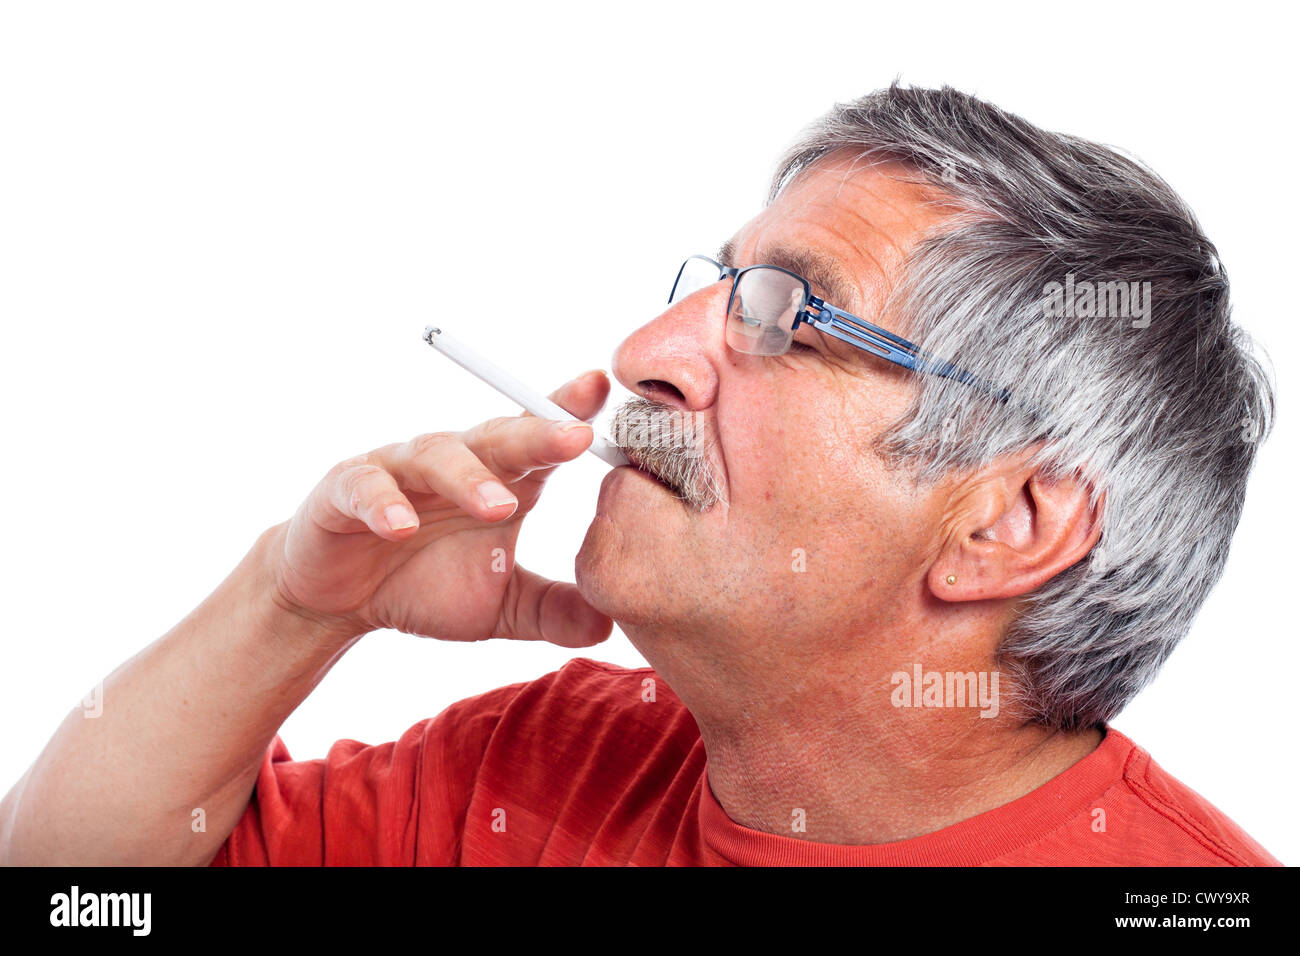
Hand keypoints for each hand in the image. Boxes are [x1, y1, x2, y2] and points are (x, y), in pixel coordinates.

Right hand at [269, 370, 613, 647]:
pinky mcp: (345, 490)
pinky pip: (366, 487)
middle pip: (499, 436)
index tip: (603, 391)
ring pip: (437, 455)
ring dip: (469, 477)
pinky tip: (401, 526)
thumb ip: (552, 610)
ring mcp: (399, 470)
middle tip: (576, 438)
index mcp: (501, 479)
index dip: (570, 411)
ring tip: (499, 506)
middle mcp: (455, 463)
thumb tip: (611, 625)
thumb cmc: (424, 585)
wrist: (337, 600)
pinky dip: (384, 503)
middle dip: (538, 433)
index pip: (540, 439)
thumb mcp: (499, 608)